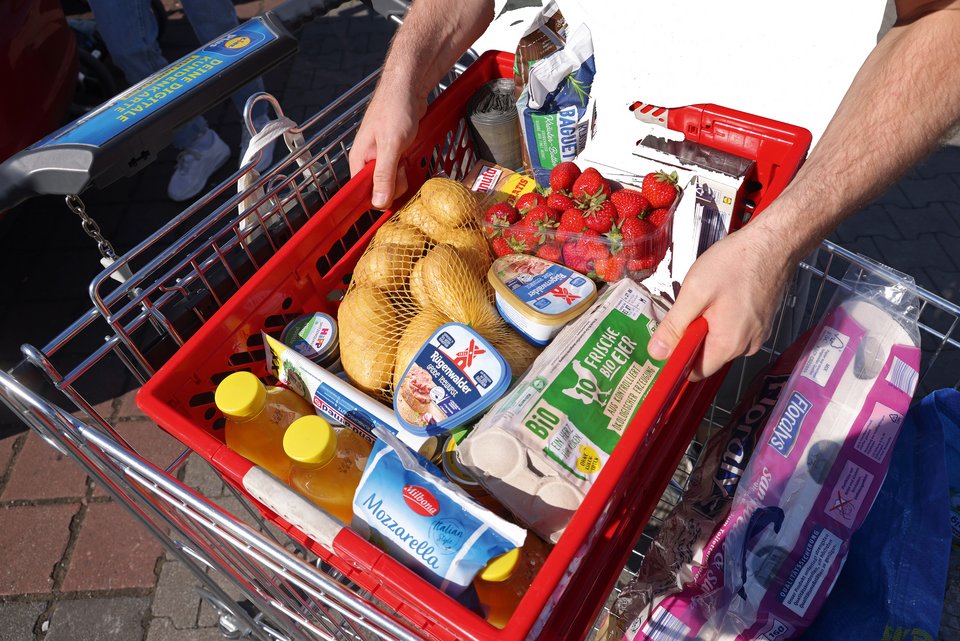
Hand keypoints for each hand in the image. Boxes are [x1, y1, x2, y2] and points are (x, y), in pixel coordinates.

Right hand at [348, 82, 422, 209]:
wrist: (408, 88)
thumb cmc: (395, 108)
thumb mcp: (391, 145)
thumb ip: (384, 175)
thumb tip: (379, 201)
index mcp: (359, 160)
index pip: (364, 193)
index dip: (380, 197)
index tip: (395, 189)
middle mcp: (368, 161)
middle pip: (381, 190)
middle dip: (397, 184)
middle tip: (403, 164)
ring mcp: (382, 157)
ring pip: (393, 181)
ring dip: (405, 173)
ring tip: (406, 154)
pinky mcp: (394, 153)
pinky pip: (401, 170)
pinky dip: (409, 166)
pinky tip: (411, 153)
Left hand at [648, 222, 797, 379]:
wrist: (773, 243)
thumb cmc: (736, 263)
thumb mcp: (695, 293)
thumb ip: (674, 326)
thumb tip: (657, 353)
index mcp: (728, 345)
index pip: (696, 372)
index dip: (677, 359)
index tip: (668, 338)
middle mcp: (746, 346)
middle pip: (707, 355)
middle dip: (692, 335)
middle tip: (689, 306)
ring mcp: (757, 335)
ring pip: (720, 340)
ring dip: (707, 324)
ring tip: (708, 296)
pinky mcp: (761, 323)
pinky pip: (734, 329)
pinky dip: (722, 317)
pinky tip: (722, 294)